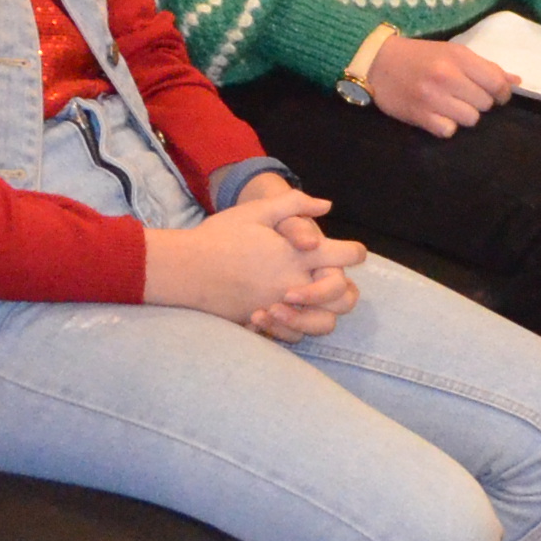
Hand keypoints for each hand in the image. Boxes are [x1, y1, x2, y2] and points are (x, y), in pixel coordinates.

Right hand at [146, 179, 365, 330]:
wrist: (185, 268)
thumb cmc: (220, 235)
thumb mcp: (257, 211)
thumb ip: (295, 204)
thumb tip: (327, 206)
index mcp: (298, 255)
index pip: (347, 256)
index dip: (355, 252)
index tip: (349, 252)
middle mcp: (294, 284)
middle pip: (344, 296)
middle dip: (344, 288)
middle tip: (329, 278)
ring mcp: (280, 308)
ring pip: (324, 323)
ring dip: (323, 312)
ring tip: (310, 299)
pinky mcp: (264, 323)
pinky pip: (294, 336)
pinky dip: (297, 327)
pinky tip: (287, 312)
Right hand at [362, 36, 516, 136]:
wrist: (377, 62)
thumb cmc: (420, 56)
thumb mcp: (453, 52)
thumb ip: (486, 67)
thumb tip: (516, 82)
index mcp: (459, 57)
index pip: (497, 82)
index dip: (502, 92)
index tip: (495, 94)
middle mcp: (447, 76)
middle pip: (485, 103)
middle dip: (479, 102)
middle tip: (463, 96)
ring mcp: (433, 97)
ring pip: (471, 119)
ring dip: (463, 115)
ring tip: (450, 105)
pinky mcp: (419, 115)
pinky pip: (449, 131)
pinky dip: (446, 126)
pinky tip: (437, 115)